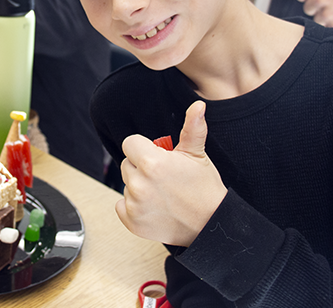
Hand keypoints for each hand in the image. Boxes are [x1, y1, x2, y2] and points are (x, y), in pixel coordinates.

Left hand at [116, 101, 226, 246]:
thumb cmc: (204, 189)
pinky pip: (121, 205)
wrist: (211, 225)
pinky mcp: (132, 221)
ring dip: (139, 187)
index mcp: (152, 163)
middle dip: (142, 168)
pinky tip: (154, 207)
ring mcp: (134, 204)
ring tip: (162, 194)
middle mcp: (139, 184)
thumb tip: (198, 106)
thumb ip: (192, 128)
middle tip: (164, 178)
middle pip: (127, 164)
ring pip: (126, 185)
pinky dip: (134, 207)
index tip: (159, 158)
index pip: (130, 143)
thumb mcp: (197, 155)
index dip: (145, 149)